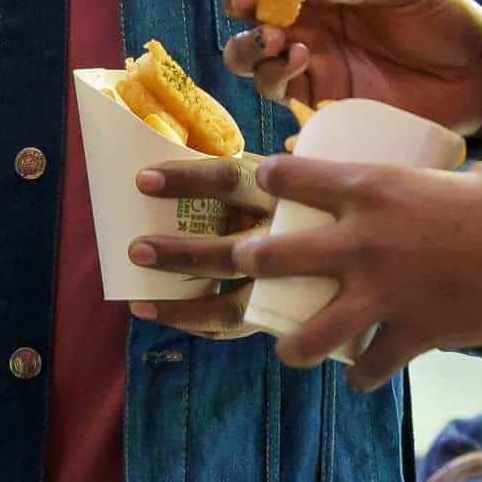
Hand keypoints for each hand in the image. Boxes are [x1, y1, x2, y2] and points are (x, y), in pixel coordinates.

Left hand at [124, 152, 273, 338]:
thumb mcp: (267, 177)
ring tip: (138, 303)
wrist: (346, 240)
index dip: (186, 179)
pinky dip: (196, 324)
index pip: (230, 179)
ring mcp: (289, 283)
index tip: (142, 179)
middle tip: (135, 250)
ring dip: (183, 306)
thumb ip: (226, 176)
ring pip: (235, 304)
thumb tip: (149, 156)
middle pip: (233, 251)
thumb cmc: (281, 197)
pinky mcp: (282, 312)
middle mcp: (288, 238)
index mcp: (279, 191)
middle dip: (182, 254)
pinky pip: (236, 326)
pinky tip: (159, 314)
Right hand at [219, 0, 481, 137]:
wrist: (479, 79)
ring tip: (273, 37)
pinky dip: (276, 74)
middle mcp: (311, 15)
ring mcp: (312, 56)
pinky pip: (278, 86)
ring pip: (252, 50)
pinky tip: (303, 60)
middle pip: (252, 6)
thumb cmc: (445, 19)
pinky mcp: (319, 96)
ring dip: (249, 42)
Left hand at [229, 157, 481, 388]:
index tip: (263, 181)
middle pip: (276, 256)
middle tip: (245, 262)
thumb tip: (418, 183)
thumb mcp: (449, 172)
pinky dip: (362, 375)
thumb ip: (421, 180)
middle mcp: (362, 240)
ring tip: (286, 349)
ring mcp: (383, 293)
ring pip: (311, 332)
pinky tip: (358, 376)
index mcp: (370, 187)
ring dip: (293, 346)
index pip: (292, 177)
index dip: (269, 178)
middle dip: (249, 261)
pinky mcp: (413, 333)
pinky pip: (372, 366)